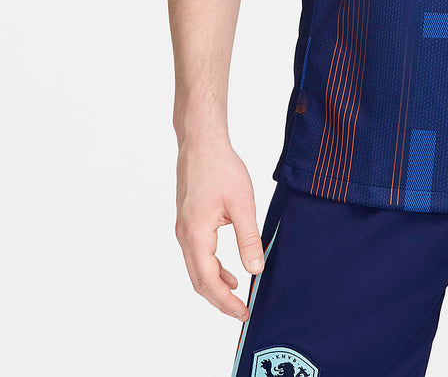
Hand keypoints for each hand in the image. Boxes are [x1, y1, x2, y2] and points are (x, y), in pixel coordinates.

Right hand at [175, 138, 263, 319]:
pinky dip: (212, 269)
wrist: (201, 143)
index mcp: (196, 235)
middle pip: (199, 281)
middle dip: (219, 300)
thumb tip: (256, 270)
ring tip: (238, 295)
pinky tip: (229, 272)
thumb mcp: (242, 204)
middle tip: (241, 311)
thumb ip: (249, 239)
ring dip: (215, 285)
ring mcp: (183, 230)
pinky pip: (197, 256)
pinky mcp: (187, 223)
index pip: (208, 281)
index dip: (225, 302)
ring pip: (196, 269)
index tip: (243, 312)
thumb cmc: (221, 168)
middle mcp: (184, 237)